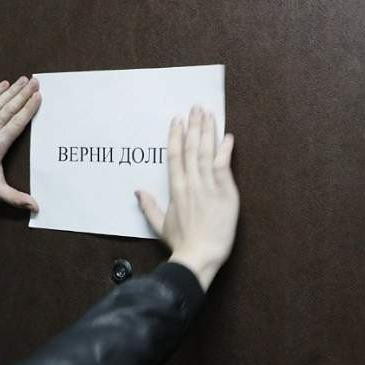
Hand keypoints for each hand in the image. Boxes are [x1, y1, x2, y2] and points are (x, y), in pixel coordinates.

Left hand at [0, 77, 41, 210]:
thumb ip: (17, 198)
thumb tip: (36, 207)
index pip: (16, 122)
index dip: (28, 109)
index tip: (38, 96)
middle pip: (9, 108)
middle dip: (23, 94)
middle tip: (35, 81)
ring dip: (11, 90)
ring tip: (24, 79)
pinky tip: (3, 84)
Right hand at [136, 107, 238, 290]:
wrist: (199, 257)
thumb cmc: (181, 244)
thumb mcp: (160, 226)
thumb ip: (149, 206)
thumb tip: (137, 191)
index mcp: (175, 189)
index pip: (174, 156)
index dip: (176, 136)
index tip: (177, 120)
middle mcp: (191, 184)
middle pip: (191, 149)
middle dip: (194, 126)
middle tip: (196, 108)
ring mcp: (208, 188)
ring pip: (206, 153)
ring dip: (208, 132)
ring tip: (209, 114)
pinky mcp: (225, 194)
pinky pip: (224, 167)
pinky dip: (225, 150)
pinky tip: (227, 136)